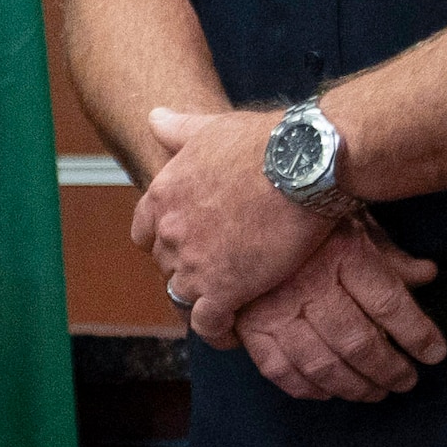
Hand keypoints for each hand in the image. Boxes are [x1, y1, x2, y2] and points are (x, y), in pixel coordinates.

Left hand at [136, 106, 340, 340]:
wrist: (302, 164)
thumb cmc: (264, 142)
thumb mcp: (210, 128)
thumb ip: (177, 129)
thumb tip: (153, 116)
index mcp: (162, 195)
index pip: (144, 234)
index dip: (167, 242)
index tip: (190, 246)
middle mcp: (170, 232)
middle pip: (166, 265)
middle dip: (188, 269)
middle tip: (219, 272)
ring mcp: (193, 263)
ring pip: (182, 295)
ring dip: (202, 300)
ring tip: (228, 304)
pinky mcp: (224, 289)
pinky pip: (207, 323)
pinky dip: (217, 330)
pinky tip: (234, 329)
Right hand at [229, 222, 446, 402]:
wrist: (248, 203)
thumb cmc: (302, 215)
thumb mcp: (354, 222)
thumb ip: (390, 255)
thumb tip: (426, 275)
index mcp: (342, 252)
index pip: (389, 304)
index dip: (418, 335)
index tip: (434, 353)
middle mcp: (309, 282)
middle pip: (358, 342)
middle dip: (389, 370)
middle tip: (405, 380)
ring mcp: (274, 307)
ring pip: (321, 363)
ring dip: (353, 386)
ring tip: (374, 391)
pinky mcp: (248, 324)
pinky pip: (278, 369)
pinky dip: (305, 388)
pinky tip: (326, 391)